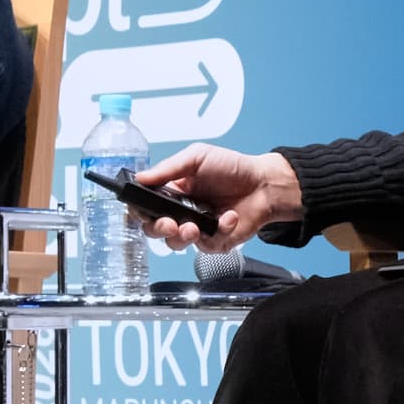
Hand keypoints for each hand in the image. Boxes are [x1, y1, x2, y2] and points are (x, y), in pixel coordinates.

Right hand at [132, 145, 301, 253]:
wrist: (264, 184)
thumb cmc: (232, 168)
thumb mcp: (196, 157)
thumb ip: (168, 169)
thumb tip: (141, 177)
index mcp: (172, 193)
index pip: (145, 207)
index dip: (140, 211)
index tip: (143, 211)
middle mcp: (181, 212)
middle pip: (155, 230)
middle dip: (158, 229)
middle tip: (169, 223)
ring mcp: (197, 229)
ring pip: (176, 244)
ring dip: (182, 237)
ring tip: (194, 227)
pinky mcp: (215, 241)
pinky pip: (207, 246)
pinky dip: (219, 231)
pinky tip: (228, 217)